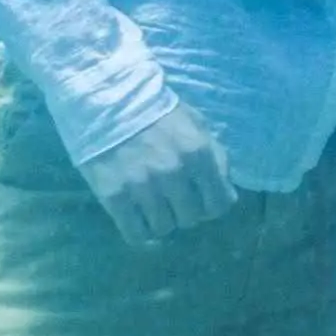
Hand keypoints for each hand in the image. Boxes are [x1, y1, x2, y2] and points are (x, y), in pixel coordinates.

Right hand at [84, 102, 242, 245]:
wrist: (107, 101)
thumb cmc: (156, 113)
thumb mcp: (196, 124)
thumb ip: (215, 156)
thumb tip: (228, 193)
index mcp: (198, 154)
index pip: (219, 204)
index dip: (210, 205)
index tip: (200, 200)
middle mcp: (174, 173)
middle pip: (190, 219)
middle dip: (183, 211)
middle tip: (171, 199)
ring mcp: (143, 186)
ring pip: (163, 228)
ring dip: (159, 220)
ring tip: (150, 204)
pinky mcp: (115, 196)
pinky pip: (135, 234)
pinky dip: (137, 230)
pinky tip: (134, 217)